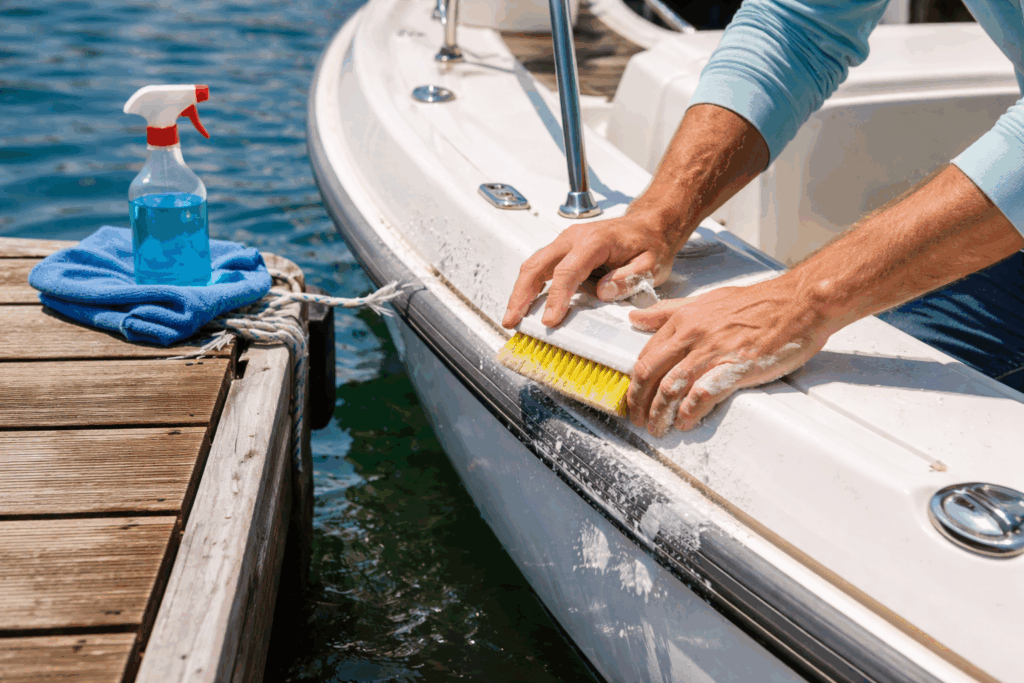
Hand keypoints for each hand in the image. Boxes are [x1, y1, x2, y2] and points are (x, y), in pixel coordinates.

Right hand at [502, 209, 683, 328]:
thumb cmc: (649, 244)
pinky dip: (530, 286)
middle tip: (512, 319)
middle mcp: (574, 238)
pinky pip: (541, 267)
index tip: (550, 320)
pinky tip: (526, 304)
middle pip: (538, 265)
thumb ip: (629, 278)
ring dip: (520, 291)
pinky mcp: (564, 250)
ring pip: (534, 265)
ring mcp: (565, 243)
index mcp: (594, 241)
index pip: (567, 271)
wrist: (649, 226)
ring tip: (513, 316)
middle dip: (522, 294)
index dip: (556, 298)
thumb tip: (603, 292)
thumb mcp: (651, 264)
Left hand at [626, 277, 832, 435]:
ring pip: (670, 388)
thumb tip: (637, 317)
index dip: (635, 381)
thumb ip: (668, 311)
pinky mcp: (734, 368)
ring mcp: (712, 352)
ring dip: (660, 413)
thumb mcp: (706, 300)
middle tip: (638, 419)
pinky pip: (702, 394)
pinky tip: (685, 423)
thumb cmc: (758, 303)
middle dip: (639, 402)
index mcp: (684, 319)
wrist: (798, 303)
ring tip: (658, 428)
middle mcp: (692, 334)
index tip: (634, 396)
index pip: (646, 354)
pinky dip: (689, 412)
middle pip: (651, 374)